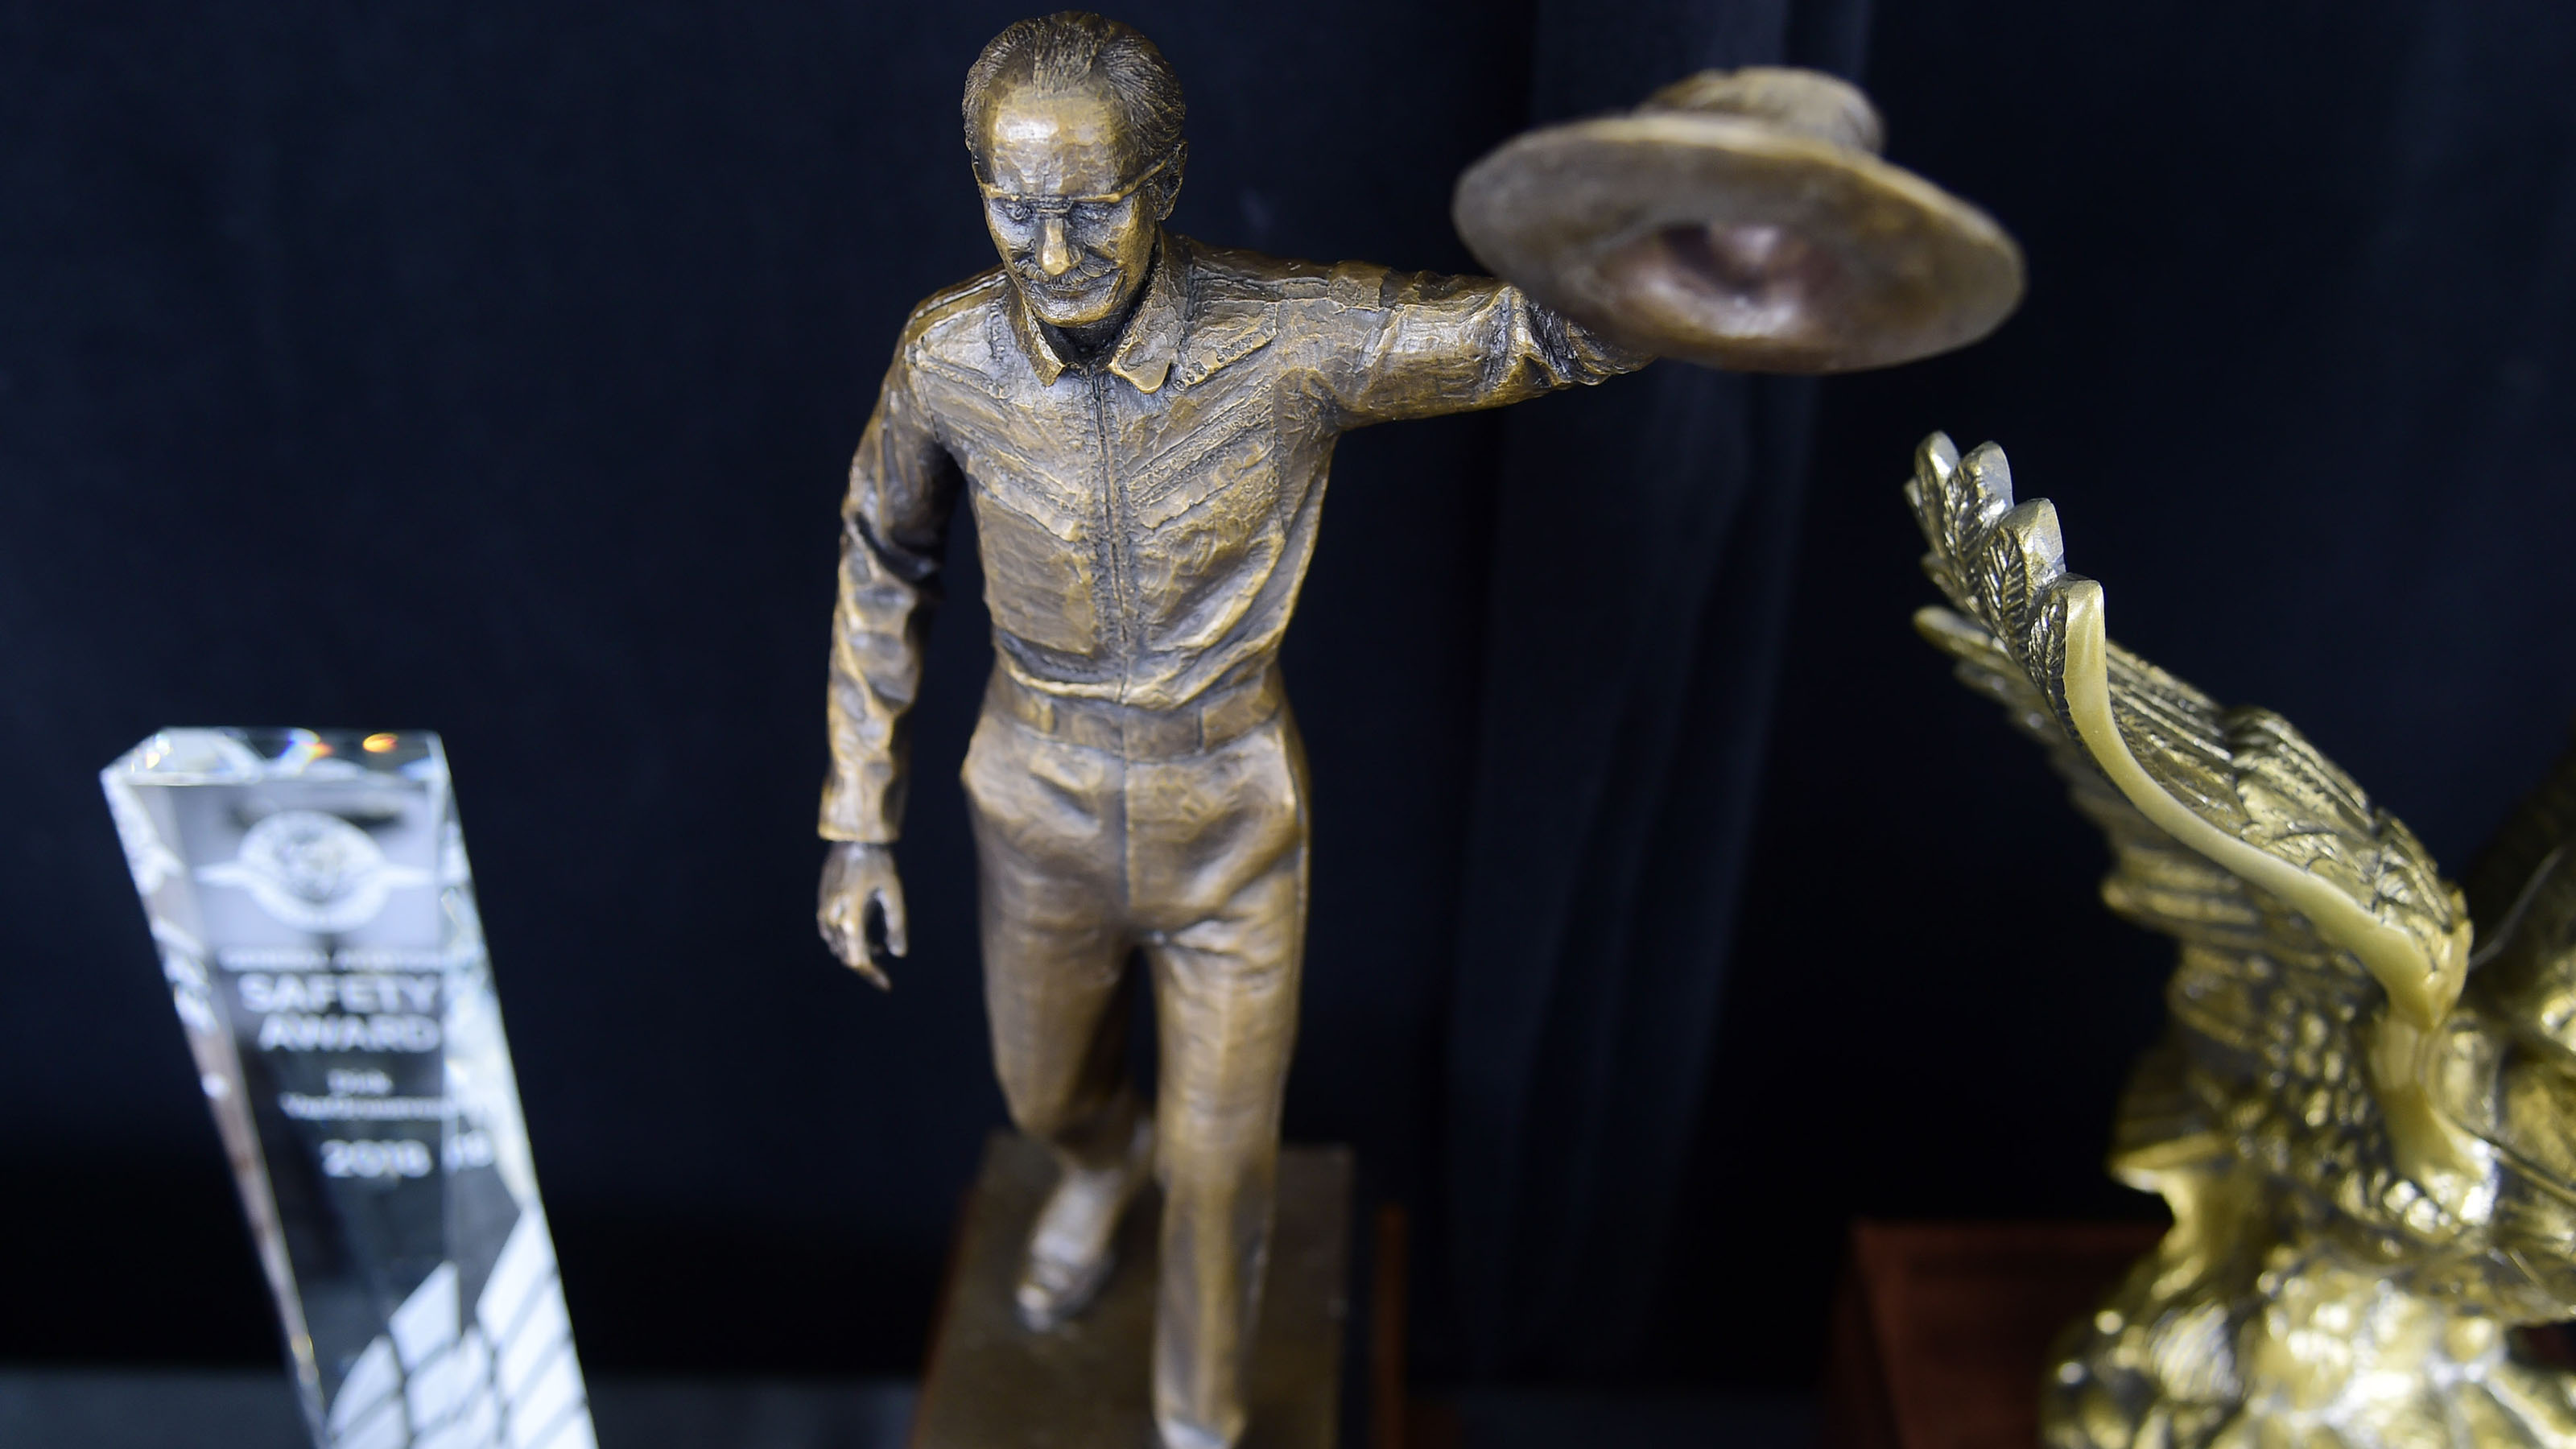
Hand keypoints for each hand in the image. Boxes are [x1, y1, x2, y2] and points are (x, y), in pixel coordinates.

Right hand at [817, 842, 907, 988]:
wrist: (854, 838)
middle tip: (884, 976)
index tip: (887, 985)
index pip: (857, 960)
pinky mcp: (823, 905)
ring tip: (879, 946)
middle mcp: (833, 919)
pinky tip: (865, 935)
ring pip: (839, 946)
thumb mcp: (894, 893)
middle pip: (846, 957)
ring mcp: (825, 912)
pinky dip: (848, 940)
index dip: (872, 975)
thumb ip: (897, 924)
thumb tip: (898, 954)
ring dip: (857, 952)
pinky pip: (832, 933)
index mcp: (850, 918)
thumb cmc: (879, 864)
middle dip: (866, 968)